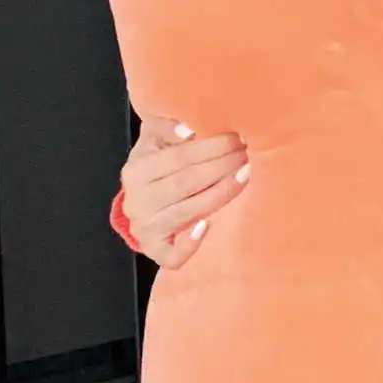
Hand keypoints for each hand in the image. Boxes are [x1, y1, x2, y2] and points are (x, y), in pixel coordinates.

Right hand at [120, 116, 248, 268]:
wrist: (143, 200)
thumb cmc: (157, 164)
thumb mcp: (155, 138)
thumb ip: (166, 127)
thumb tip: (187, 130)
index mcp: (136, 171)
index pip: (178, 158)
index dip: (210, 147)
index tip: (236, 138)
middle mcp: (138, 202)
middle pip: (186, 183)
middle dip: (221, 166)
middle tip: (247, 153)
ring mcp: (146, 229)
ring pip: (187, 213)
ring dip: (221, 194)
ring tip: (245, 175)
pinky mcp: (156, 251)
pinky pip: (173, 255)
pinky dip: (190, 245)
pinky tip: (208, 226)